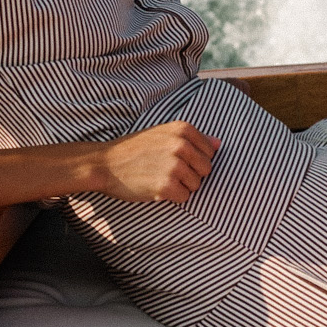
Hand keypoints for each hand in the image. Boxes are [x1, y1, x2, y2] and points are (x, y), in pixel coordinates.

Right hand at [96, 122, 219, 204]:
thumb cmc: (135, 149)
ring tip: (159, 177)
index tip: (174, 158)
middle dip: (191, 175)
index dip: (194, 160)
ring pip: (197, 185)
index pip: (210, 151)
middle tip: (167, 171)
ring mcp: (174, 165)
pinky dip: (172, 197)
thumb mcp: (163, 134)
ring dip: (181, 186)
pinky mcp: (167, 185)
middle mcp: (181, 145)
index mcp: (183, 129)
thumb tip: (219, 144)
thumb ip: (193, 138)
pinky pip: (185, 197)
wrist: (106, 163)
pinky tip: (156, 188)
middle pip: (207, 170)